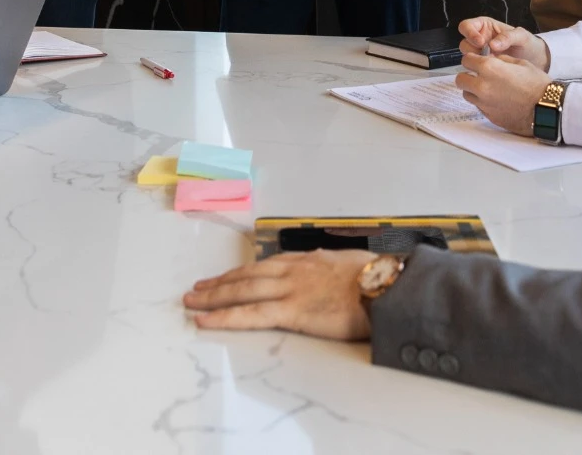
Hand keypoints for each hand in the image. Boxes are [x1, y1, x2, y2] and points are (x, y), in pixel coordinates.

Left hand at [183, 249, 375, 339]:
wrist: (389, 286)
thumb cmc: (379, 280)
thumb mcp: (350, 265)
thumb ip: (332, 269)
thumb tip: (327, 272)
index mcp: (308, 262)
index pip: (266, 266)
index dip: (242, 272)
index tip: (226, 277)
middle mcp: (293, 271)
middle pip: (247, 276)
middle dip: (220, 283)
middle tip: (197, 288)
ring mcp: (290, 290)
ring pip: (241, 291)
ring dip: (213, 296)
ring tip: (192, 301)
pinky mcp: (291, 311)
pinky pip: (250, 314)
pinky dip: (224, 317)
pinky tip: (204, 320)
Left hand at [453, 53, 553, 136]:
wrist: (546, 109)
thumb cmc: (537, 85)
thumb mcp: (520, 63)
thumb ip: (500, 60)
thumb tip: (491, 59)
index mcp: (489, 68)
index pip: (466, 60)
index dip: (472, 59)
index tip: (477, 61)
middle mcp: (482, 86)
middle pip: (460, 79)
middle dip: (468, 75)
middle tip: (478, 75)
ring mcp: (484, 103)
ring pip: (466, 94)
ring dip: (473, 90)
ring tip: (488, 88)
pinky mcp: (489, 115)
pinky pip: (478, 106)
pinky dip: (482, 102)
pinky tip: (496, 100)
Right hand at [457, 16, 548, 67]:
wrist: (537, 61)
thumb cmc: (529, 44)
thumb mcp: (522, 36)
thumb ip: (508, 37)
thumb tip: (492, 45)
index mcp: (485, 26)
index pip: (467, 26)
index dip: (469, 33)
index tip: (480, 42)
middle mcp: (480, 39)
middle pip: (464, 43)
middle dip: (473, 50)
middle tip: (487, 55)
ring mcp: (481, 54)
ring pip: (468, 57)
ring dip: (477, 61)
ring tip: (493, 63)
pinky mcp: (485, 67)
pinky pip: (476, 68)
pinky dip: (481, 70)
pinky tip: (493, 71)